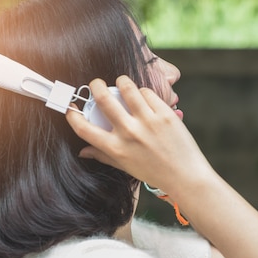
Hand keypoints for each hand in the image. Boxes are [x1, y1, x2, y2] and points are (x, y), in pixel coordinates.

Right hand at [66, 76, 212, 195]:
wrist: (185, 175)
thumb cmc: (155, 172)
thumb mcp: (125, 166)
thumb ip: (103, 156)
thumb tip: (83, 151)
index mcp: (116, 148)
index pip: (84, 128)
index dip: (72, 115)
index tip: (72, 107)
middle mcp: (129, 133)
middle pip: (103, 98)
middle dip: (96, 85)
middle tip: (97, 84)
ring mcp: (148, 122)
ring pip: (126, 87)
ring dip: (121, 82)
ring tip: (121, 83)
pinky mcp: (165, 114)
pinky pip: (147, 93)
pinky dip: (142, 92)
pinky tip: (143, 97)